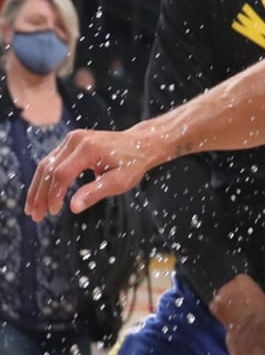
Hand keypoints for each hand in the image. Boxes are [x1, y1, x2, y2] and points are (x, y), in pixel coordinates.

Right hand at [25, 127, 152, 220]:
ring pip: (46, 165)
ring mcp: (71, 139)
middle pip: (49, 169)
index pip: (62, 174)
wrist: (141, 143)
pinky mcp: (70, 142)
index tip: (53, 212)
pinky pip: (52, 161)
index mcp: (89, 148)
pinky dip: (45, 179)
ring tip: (33, 209)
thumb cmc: (133, 163)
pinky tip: (41, 195)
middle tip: (35, 216)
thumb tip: (74, 207)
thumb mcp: (120, 181)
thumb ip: (96, 192)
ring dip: (37, 188)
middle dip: (40, 194)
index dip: (54, 195)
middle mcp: (76, 140)